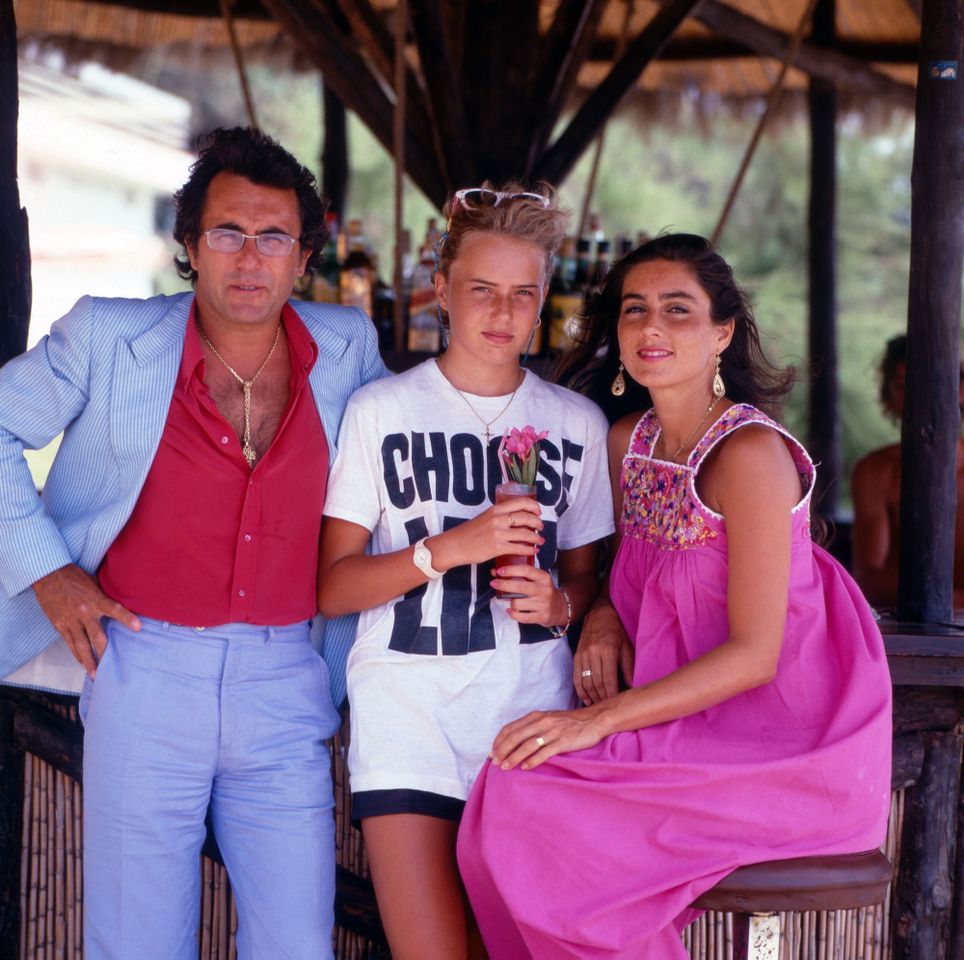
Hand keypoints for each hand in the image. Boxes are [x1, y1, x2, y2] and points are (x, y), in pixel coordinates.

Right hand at [32, 564, 140, 676]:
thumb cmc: (74, 576)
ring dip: (89, 661)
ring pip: (82, 645)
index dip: (127, 618)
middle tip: (113, 667)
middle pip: (97, 636)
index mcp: (95, 599)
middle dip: (105, 652)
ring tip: (96, 674)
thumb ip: (104, 596)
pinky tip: (82, 662)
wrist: (48, 576)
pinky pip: (70, 643)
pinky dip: (76, 654)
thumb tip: (118, 604)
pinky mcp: (60, 625)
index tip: (138, 628)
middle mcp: (84, 612)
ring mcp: (71, 621)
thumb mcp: (94, 582)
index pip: (115, 609)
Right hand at [430, 496, 542, 569]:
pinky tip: (533, 551)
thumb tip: (516, 517)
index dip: (534, 507)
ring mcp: (498, 533)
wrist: (455, 545)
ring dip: (536, 538)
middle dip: (538, 523)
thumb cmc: (469, 532)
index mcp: (496, 509)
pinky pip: (519, 548)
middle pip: (526, 517)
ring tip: (539, 541)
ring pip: (525, 534)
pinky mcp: (497, 547)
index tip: (538, 512)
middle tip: (541, 527)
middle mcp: (498, 519)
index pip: (521, 502)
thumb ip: (499, 515)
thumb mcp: (485, 516)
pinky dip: (529, 550)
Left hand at [490, 566, 566, 627]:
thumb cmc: (544, 591)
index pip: (526, 570)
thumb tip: (496, 571)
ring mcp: (543, 604)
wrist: (561, 608)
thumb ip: (519, 575)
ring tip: (511, 600)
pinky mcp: (541, 617)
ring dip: (510, 602)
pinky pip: (521, 617)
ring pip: (517, 603)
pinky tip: (510, 610)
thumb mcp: (537, 579)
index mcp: (543, 578)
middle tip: (493, 583)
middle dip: (503, 584)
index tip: (499, 571)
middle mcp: (544, 590)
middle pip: (519, 587)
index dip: (511, 570)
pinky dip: (513, 614)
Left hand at [490, 707, 607, 770]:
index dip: (499, 741)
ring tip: (505, 767)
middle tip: (494, 762)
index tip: (492, 752)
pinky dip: (532, 761)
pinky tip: (525, 768)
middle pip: (515, 737)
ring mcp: (552, 731)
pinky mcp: (563, 741)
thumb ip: (533, 727)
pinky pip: (544, 752)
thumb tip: (516, 741)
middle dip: (502, 750)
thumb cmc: (570, 722)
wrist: (594, 720)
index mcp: (536, 716)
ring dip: (514, 757)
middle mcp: (541, 722)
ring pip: (527, 745)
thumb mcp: (548, 719)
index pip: (510, 728)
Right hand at [573, 603, 632, 704]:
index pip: (609, 680)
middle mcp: (593, 654)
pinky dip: (581, 691)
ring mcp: (582, 655)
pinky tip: (587, 700)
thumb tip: (632, 687)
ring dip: (593, 697)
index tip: (617, 705)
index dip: (612, 695)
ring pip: (586, 683)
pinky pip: (576, 678)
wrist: (599, 615)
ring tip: (600, 706)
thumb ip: (629, 668)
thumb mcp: (627, 647)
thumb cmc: (616, 632)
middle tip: (609, 709)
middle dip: (603, 699)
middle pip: (597, 684)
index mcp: (607, 651)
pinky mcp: (576, 657)